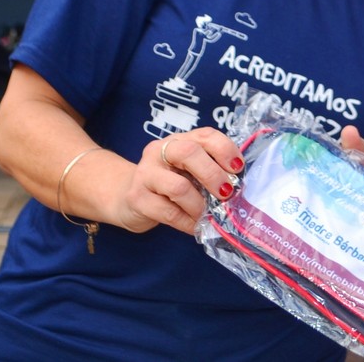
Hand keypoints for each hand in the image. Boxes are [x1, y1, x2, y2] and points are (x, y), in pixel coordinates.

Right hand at [117, 127, 244, 235]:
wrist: (125, 196)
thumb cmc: (167, 182)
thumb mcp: (187, 170)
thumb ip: (208, 170)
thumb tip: (238, 187)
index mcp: (178, 140)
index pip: (205, 135)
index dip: (225, 149)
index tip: (238, 169)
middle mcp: (159, 151)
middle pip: (189, 152)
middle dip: (213, 174)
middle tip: (226, 194)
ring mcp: (145, 173)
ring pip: (178, 187)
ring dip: (200, 205)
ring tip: (209, 215)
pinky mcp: (136, 198)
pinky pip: (168, 213)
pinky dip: (187, 222)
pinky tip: (196, 226)